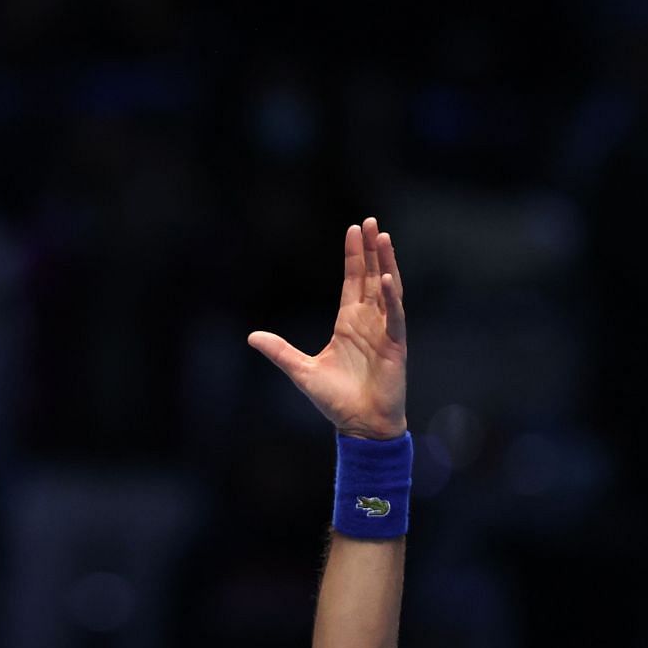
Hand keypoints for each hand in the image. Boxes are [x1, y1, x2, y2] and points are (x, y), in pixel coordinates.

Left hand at [248, 217, 407, 438]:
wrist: (359, 425)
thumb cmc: (335, 400)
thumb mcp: (301, 371)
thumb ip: (279, 351)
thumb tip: (251, 336)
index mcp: (348, 324)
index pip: (352, 282)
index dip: (354, 256)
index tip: (354, 230)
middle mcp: (368, 322)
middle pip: (370, 277)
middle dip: (371, 249)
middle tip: (371, 221)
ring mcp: (384, 332)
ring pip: (387, 289)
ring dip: (386, 263)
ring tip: (384, 237)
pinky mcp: (395, 345)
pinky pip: (394, 316)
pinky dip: (392, 298)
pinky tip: (388, 278)